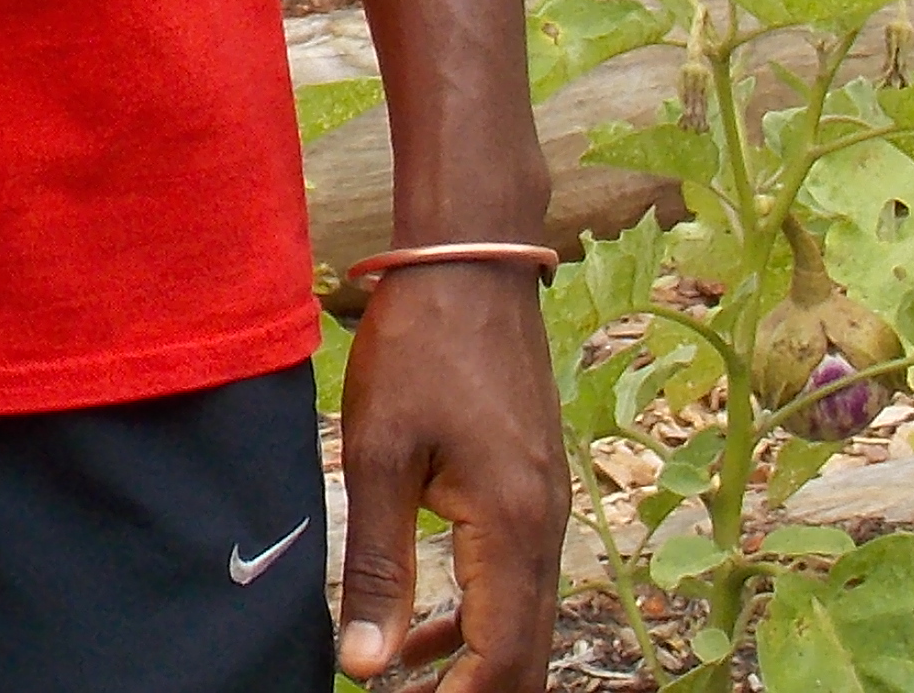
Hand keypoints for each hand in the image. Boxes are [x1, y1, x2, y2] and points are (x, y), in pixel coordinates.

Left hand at [335, 261, 566, 692]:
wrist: (471, 262)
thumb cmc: (420, 347)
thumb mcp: (380, 455)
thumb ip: (377, 567)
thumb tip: (367, 665)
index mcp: (511, 526)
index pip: (503, 657)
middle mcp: (545, 527)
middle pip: (526, 651)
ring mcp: (546, 507)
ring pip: (523, 618)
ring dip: (473, 661)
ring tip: (404, 685)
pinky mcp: (532, 487)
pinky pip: (515, 578)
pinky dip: (476, 615)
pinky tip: (422, 630)